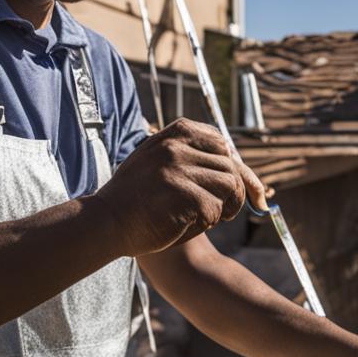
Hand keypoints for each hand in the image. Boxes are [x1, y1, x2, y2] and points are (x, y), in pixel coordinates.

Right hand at [94, 118, 266, 255]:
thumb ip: (194, 157)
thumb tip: (241, 171)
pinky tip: (187, 224)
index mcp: (177, 132)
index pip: (223, 144)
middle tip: (229, 212)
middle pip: (231, 166)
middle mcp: (178, 145)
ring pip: (229, 186)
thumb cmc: (138, 198)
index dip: (239, 169)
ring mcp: (179, 168)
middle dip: (237, 191)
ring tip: (207, 217)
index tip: (251, 191)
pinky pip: (216, 209)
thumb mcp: (162, 163)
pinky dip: (208, 221)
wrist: (106, 222)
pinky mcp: (184, 194)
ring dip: (225, 207)